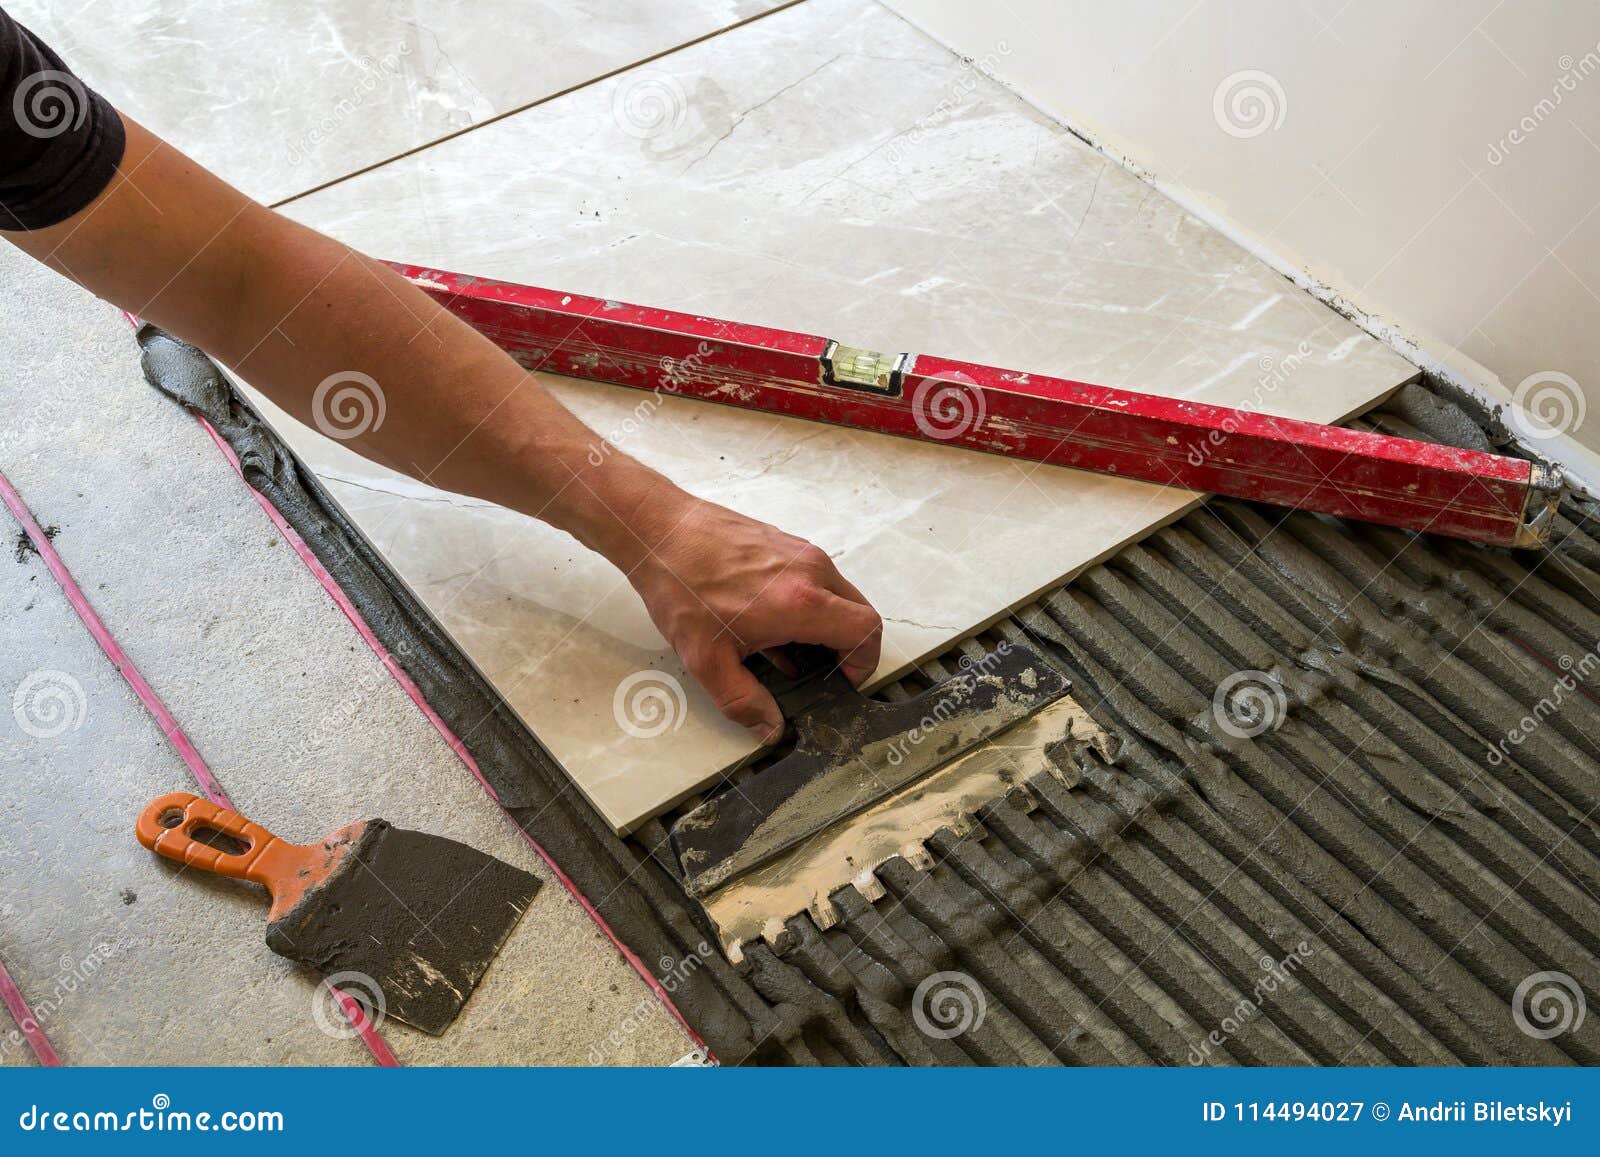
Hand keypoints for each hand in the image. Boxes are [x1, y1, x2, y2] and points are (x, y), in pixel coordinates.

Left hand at [627, 496, 881, 742]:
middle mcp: (810, 571)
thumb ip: (743, 702)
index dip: (863, 663)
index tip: (842, 680)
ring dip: (826, 625)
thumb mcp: (708, 660)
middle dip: (848, 647)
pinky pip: (815, 578)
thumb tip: (769, 728)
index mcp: (801, 602)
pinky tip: (770, 623)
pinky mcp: (785, 543)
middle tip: (821, 670)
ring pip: (838, 594)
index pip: (866, 632)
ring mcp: (800, 552)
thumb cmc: (680, 584)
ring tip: (788, 649)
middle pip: (860, 613)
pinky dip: (809, 603)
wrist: (658, 530)